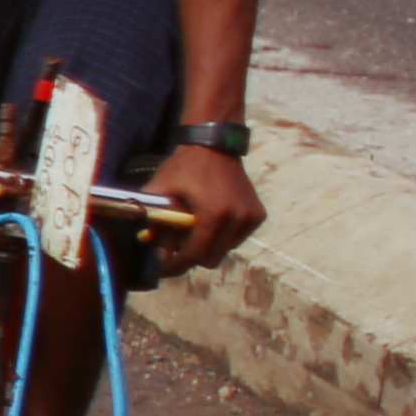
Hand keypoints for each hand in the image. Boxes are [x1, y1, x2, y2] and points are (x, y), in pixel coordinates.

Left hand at [144, 139, 264, 271]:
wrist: (213, 146)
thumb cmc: (183, 167)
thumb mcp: (161, 192)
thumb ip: (157, 224)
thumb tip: (157, 252)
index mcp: (214, 215)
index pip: (194, 255)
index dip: (175, 266)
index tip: (162, 269)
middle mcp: (237, 218)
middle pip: (211, 258)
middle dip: (190, 257)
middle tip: (174, 248)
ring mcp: (250, 217)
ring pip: (224, 250)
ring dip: (207, 246)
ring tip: (192, 230)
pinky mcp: (258, 214)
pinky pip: (236, 239)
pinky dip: (222, 237)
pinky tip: (209, 221)